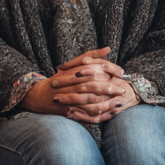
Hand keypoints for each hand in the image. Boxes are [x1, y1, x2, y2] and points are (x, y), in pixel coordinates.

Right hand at [17, 47, 138, 123]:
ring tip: (119, 103)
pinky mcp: (71, 111)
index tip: (121, 72)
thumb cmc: (61, 78)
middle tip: (123, 89)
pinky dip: (101, 116)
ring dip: (107, 103)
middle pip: (94, 86)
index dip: (110, 70)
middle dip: (110, 88)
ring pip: (92, 102)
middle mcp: (73, 85)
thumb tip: (108, 49)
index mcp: (75, 72)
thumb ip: (92, 55)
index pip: (95, 69)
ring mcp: (71, 99)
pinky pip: (88, 116)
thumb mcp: (74, 63)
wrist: (42, 95)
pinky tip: (111, 114)